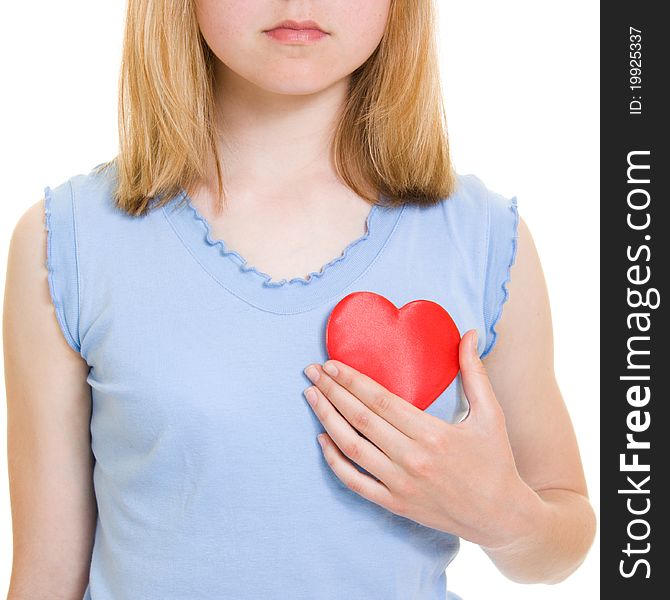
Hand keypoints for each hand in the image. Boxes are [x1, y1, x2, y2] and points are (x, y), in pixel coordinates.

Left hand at [302, 329, 543, 548]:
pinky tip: (321, 439)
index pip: (381, 400)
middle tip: (311, 372)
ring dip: (327, 419)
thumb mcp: (491, 414)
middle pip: (360, 419)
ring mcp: (400, 485)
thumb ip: (475, 373)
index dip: (352, 380)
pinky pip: (355, 482)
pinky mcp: (395, 504)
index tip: (331, 364)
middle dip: (332, 391)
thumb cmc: (495, 461)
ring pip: (352, 448)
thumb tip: (469, 334)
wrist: (501, 517)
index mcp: (433, 434)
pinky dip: (334, 461)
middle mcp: (412, 460)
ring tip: (311, 396)